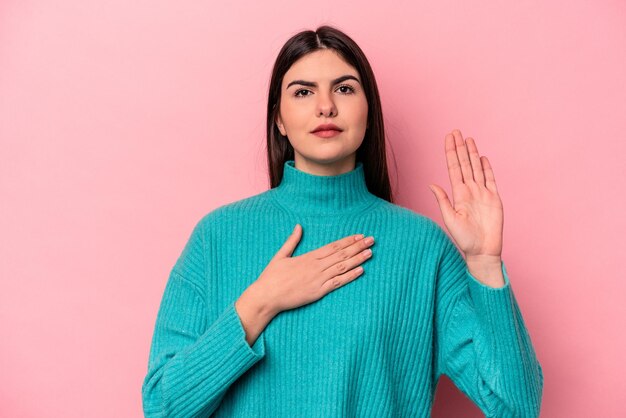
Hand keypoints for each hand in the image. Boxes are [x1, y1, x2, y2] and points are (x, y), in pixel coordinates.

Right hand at [251, 225, 374, 314]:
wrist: (266, 296)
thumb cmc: (271, 277)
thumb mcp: (280, 255)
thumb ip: (292, 241)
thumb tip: (298, 226)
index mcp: (308, 257)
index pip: (333, 246)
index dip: (348, 241)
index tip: (359, 236)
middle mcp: (316, 266)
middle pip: (341, 254)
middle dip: (358, 246)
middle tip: (372, 240)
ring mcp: (318, 279)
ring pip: (343, 266)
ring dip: (358, 259)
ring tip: (370, 253)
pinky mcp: (318, 292)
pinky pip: (338, 282)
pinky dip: (350, 276)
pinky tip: (361, 270)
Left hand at [428, 129, 503, 258]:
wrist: (482, 251)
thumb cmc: (464, 239)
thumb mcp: (450, 219)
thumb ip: (442, 200)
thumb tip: (431, 184)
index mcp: (458, 194)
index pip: (454, 168)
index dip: (451, 152)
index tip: (448, 139)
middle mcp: (470, 191)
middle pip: (465, 164)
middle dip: (460, 148)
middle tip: (456, 131)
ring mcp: (482, 194)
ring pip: (477, 168)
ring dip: (473, 153)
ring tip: (469, 139)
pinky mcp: (494, 199)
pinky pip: (491, 180)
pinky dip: (487, 168)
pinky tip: (483, 158)